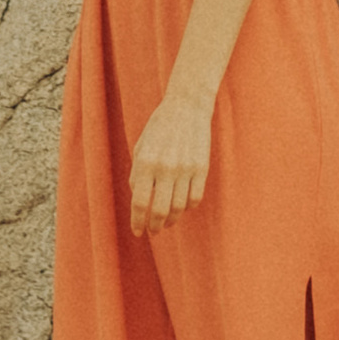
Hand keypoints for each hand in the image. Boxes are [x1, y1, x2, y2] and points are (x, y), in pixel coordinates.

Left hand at [128, 96, 212, 241]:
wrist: (187, 106)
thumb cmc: (159, 127)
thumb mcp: (141, 147)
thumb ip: (137, 175)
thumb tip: (139, 202)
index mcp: (145, 162)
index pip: (139, 202)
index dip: (137, 222)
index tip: (138, 232)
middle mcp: (165, 167)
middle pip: (159, 211)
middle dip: (155, 227)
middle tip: (153, 231)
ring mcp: (185, 168)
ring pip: (178, 208)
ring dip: (171, 220)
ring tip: (167, 222)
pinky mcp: (202, 168)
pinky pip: (195, 198)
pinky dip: (187, 207)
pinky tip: (182, 206)